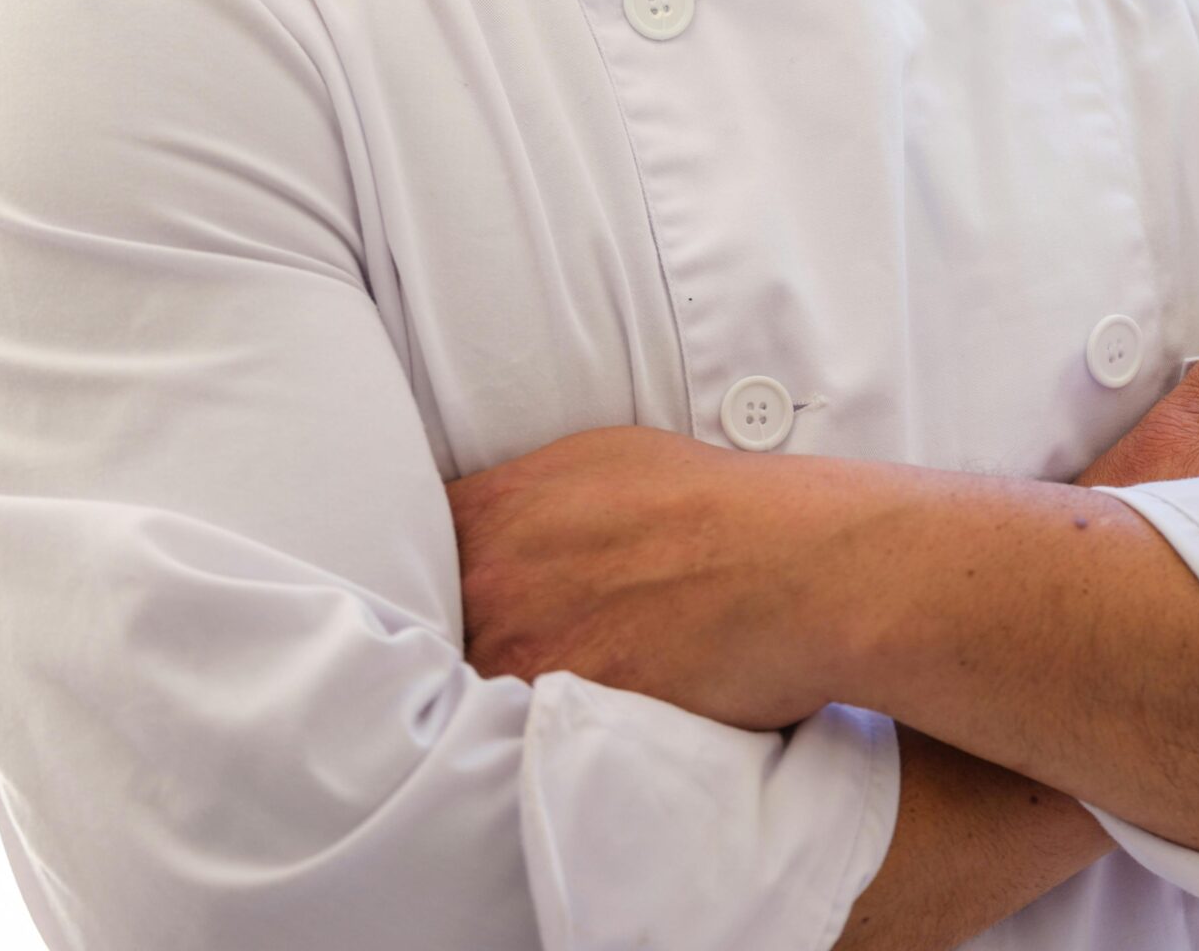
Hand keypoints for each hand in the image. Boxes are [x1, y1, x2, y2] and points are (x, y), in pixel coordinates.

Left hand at [444, 422, 846, 730]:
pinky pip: (508, 740)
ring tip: (490, 704)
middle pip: (418, 628)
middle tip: (470, 648)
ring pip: (457, 691)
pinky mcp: (559, 723)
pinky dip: (516, 741)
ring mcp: (519, 658)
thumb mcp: (605, 457)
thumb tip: (500, 522)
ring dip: (470, 696)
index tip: (423, 591)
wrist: (796, 566)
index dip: (411, 573)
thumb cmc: (715, 501)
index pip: (402, 547)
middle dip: (440, 637)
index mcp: (494, 510)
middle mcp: (490, 584)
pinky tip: (535, 735)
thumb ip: (529, 494)